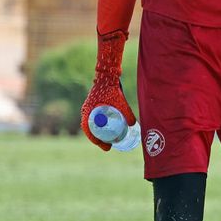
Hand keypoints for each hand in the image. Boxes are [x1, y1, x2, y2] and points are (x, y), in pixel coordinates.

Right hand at [80, 30, 134, 150]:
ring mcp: (90, 108)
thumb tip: (134, 125)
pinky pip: (95, 119)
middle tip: (108, 146)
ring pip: (92, 125)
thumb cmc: (111, 88)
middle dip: (98, 139)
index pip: (87, 129)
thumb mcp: (120, 101)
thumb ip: (127, 112)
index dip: (94, 140)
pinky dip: (100, 126)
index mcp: (88, 110)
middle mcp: (87, 110)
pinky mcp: (94, 106)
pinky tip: (109, 130)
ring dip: (98, 134)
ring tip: (109, 140)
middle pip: (90, 129)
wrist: (107, 75)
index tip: (104, 146)